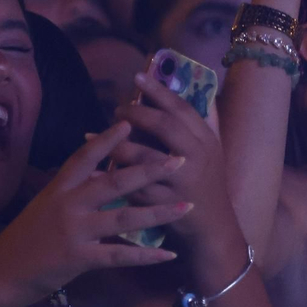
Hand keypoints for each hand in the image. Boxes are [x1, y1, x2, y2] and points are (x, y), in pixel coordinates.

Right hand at [0, 122, 188, 306]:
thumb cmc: (27, 238)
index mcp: (59, 188)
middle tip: (179, 160)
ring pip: (125, 219)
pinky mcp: (79, 259)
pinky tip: (168, 253)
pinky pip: (120, 256)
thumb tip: (101, 171)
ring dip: (159, 212)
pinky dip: (146, 255)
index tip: (130, 122)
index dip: (107, 139)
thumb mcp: (46, 206)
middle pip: (115, 183)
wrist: (3, 273)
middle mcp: (68, 205)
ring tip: (186, 205)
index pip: (85, 157)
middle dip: (150, 170)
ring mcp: (75, 231)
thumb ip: (72, 189)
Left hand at [110, 72, 245, 260]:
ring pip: (145, 159)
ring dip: (119, 145)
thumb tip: (197, 90)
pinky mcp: (164, 206)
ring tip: (97, 135)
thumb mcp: (213, 151)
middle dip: (137, 114)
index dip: (159, 90)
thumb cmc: (208, 185)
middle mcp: (197, 158)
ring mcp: (182, 183)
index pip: (182, 108)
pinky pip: (134, 189)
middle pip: (164, 127)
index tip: (137, 77)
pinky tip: (93, 170)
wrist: (213, 230)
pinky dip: (112, 178)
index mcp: (206, 141)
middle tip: (118, 110)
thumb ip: (205, 122)